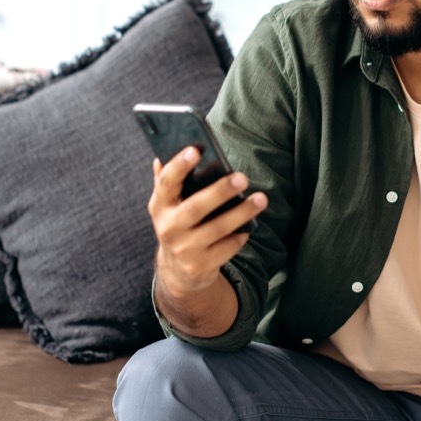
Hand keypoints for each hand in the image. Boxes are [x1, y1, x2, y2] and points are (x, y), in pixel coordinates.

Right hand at [148, 146, 266, 297]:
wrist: (178, 271)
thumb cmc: (179, 224)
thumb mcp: (168, 205)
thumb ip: (166, 181)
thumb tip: (162, 155)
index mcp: (159, 206)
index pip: (166, 182)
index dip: (179, 165)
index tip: (196, 149)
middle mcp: (168, 228)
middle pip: (196, 207)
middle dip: (220, 192)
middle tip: (242, 178)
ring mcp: (184, 249)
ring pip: (217, 229)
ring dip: (242, 213)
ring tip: (261, 199)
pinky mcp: (200, 266)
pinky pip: (227, 247)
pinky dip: (240, 235)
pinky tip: (251, 226)